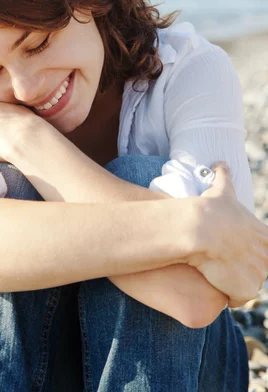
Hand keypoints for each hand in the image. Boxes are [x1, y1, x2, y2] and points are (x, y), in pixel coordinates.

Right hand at [189, 162, 267, 306]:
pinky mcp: (245, 290)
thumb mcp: (222, 190)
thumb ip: (224, 177)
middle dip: (243, 268)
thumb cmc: (211, 210)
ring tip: (217, 270)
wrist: (200, 228)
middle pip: (257, 270)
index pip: (265, 252)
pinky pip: (237, 299)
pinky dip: (228, 295)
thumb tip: (219, 163)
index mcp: (266, 237)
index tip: (237, 252)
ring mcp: (258, 275)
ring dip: (234, 281)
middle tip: (224, 260)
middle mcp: (266, 257)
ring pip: (247, 285)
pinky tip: (215, 282)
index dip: (252, 253)